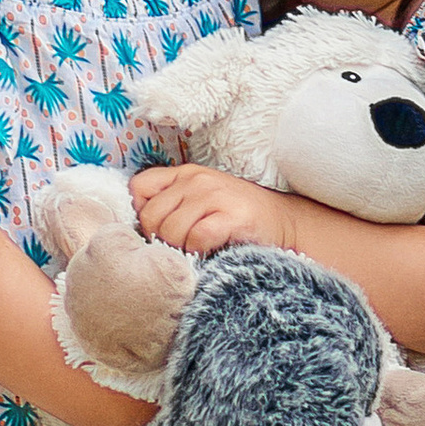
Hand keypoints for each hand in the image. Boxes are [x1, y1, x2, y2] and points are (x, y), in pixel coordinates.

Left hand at [131, 164, 298, 255]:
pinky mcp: (233, 216)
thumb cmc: (237, 218)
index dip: (142, 214)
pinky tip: (212, 250)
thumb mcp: (201, 201)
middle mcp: (197, 179)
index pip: (138, 188)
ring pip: (171, 230)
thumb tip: (138, 232)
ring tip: (198, 249)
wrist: (285, 223)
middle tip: (181, 247)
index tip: (158, 231)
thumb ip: (172, 206)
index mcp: (184, 174)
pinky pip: (197, 238)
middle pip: (151, 216)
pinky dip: (200, 251)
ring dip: (181, 248)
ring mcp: (215, 195)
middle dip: (160, 239)